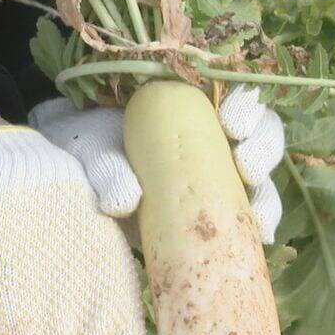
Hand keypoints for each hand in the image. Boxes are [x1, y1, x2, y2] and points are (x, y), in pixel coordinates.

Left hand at [29, 86, 285, 243]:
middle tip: (247, 167)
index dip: (246, 107)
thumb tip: (126, 201)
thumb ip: (105, 166)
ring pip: (261, 181)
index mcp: (194, 101)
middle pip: (261, 134)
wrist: (67, 178)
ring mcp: (218, 177)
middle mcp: (216, 135)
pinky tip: (259, 240)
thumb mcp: (89, 147)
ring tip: (260, 220)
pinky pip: (244, 219)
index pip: (235, 95)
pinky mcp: (213, 214)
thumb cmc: (84, 145)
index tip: (231, 124)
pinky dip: (257, 227)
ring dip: (267, 198)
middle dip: (262, 148)